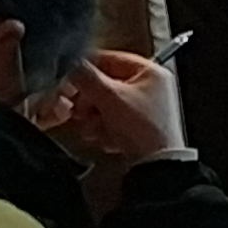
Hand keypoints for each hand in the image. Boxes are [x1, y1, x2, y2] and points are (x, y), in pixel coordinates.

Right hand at [47, 49, 190, 162]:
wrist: (156, 168)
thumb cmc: (144, 130)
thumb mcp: (110, 98)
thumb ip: (87, 78)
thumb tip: (71, 63)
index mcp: (150, 73)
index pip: (111, 59)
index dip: (88, 68)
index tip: (71, 77)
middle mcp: (150, 89)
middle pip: (107, 85)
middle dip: (89, 99)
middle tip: (77, 107)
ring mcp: (145, 111)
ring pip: (108, 105)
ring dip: (94, 116)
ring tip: (90, 126)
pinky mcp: (140, 130)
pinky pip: (114, 122)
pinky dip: (104, 128)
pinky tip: (101, 136)